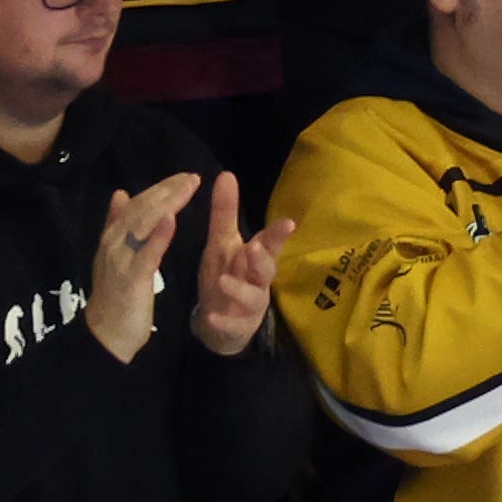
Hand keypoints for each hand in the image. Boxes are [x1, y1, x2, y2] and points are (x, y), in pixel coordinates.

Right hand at [85, 169, 193, 362]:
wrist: (106, 334)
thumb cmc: (118, 296)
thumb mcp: (119, 257)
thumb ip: (119, 226)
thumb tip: (120, 194)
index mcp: (114, 237)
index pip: (138, 205)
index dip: (160, 189)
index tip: (183, 177)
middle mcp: (114, 243)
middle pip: (141, 209)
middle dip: (167, 190)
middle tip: (192, 176)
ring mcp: (120, 260)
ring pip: (141, 224)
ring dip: (165, 203)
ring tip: (186, 187)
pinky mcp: (130, 279)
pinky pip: (145, 253)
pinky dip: (157, 235)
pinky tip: (171, 219)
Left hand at [191, 174, 293, 355]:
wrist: (221, 321)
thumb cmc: (228, 275)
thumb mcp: (222, 243)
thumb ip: (225, 212)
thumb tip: (227, 174)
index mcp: (254, 259)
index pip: (268, 243)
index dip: (277, 234)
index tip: (288, 223)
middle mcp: (257, 281)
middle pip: (266, 269)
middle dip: (262, 259)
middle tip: (254, 247)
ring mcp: (249, 305)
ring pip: (252, 297)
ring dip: (240, 289)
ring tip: (225, 281)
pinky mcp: (237, 326)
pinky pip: (232, 325)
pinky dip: (223, 321)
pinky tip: (212, 317)